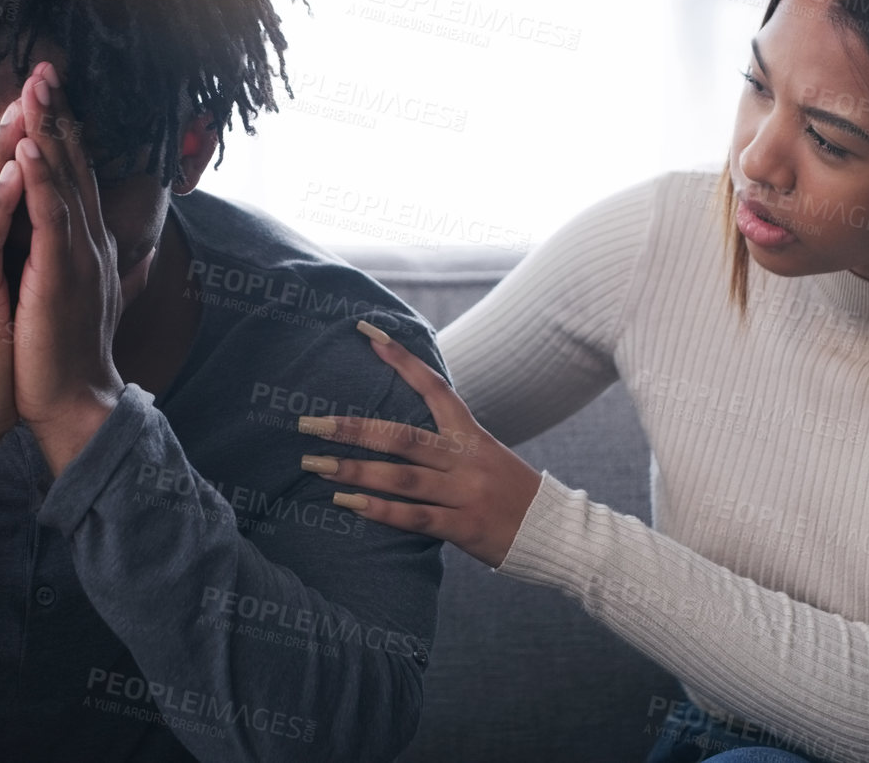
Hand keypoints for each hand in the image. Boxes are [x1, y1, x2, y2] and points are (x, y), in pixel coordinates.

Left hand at [10, 63, 128, 471]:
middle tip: (44, 67)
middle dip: (57, 114)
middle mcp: (90, 241)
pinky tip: (31, 147)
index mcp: (84, 244)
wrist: (71, 403)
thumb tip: (94, 246)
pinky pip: (52, 218)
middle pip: (74, 164)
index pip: (72, 175)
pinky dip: (42, 179)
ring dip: (51, 130)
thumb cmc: (60, 354)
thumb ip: (67, 261)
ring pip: (65, 180)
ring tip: (36, 88)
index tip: (45, 91)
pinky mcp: (63, 274)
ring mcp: (80, 255)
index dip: (60, 130)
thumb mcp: (61, 294)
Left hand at [298, 321, 542, 567]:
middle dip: (353, 428)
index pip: (434, 387)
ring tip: (315, 465)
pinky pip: (415, 517)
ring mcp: (465, 493)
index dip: (401, 360)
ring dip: (354, 470)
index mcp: (472, 435)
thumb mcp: (486, 457)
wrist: (558, 533)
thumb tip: (401, 434)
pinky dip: (379, 510)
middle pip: (402, 436)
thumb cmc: (513, 494)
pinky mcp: (464, 527)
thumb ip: (449, 445)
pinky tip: (347, 503)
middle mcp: (466, 458)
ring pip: (401, 476)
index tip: (367, 334)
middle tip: (310, 423)